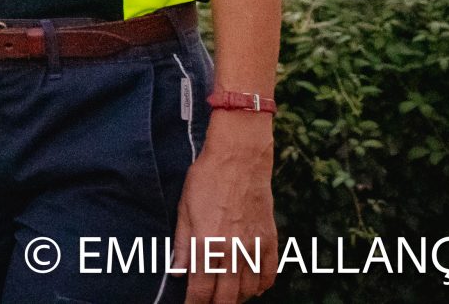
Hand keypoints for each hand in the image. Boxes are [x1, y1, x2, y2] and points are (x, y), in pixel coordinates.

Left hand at [176, 114, 276, 302]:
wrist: (239, 159)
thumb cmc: (206, 180)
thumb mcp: (184, 209)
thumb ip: (183, 244)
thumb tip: (178, 272)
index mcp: (207, 244)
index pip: (200, 289)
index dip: (194, 303)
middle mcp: (232, 251)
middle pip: (226, 296)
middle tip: (207, 303)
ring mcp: (254, 247)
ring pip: (248, 290)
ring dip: (237, 297)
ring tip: (227, 296)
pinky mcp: (271, 240)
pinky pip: (269, 274)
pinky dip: (262, 286)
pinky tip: (254, 288)